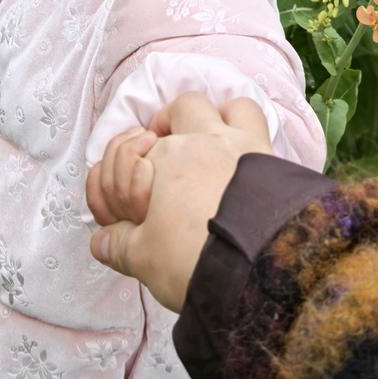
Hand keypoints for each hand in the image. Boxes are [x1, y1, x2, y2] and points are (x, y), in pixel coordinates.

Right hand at [85, 93, 270, 312]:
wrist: (255, 271)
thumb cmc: (193, 259)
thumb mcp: (144, 258)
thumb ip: (119, 244)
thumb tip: (102, 242)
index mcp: (167, 159)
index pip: (137, 152)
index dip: (128, 172)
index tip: (135, 197)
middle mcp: (205, 141)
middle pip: (186, 107)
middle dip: (174, 120)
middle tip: (168, 146)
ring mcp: (244, 147)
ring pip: (234, 107)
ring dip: (221, 118)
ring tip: (213, 143)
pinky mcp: (275, 164)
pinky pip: (264, 129)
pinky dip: (252, 137)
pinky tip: (245, 164)